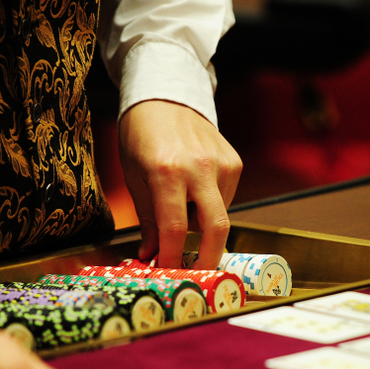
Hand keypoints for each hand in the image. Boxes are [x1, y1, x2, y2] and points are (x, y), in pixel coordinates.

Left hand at [119, 100, 241, 269]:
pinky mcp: (235, 161)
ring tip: (181, 201)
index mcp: (167, 171)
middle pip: (216, 228)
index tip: (169, 273)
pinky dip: (209, 203)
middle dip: (209, 258)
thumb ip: (147, 219)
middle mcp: (199, 167)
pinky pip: (225, 198)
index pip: (175, 228)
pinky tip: (194, 185)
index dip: (172, 257)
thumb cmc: (142, 136)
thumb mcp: (134, 177)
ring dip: (201, 222)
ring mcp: (222, 163)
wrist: (165, 95)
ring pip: (219, 213)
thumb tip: (151, 255)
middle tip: (198, 273)